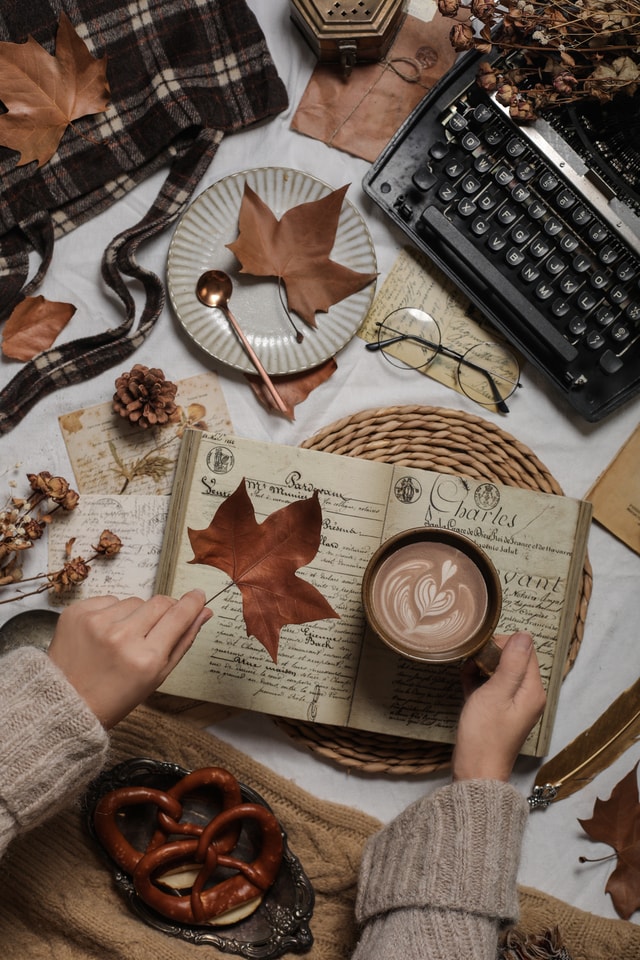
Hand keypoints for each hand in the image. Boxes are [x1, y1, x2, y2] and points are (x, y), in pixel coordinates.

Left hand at [48, 590, 211, 728]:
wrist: (67, 702)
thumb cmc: (116, 695)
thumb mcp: (157, 676)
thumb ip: (184, 641)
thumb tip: (204, 611)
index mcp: (146, 658)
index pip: (179, 615)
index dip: (192, 602)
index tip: (198, 595)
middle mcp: (122, 636)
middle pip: (159, 602)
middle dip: (163, 611)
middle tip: (153, 630)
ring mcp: (96, 622)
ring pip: (134, 601)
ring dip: (134, 615)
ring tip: (121, 639)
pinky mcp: (77, 612)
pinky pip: (109, 600)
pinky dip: (111, 613)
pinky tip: (103, 634)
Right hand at [452, 631, 546, 781]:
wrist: (474, 772)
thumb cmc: (484, 733)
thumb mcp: (496, 693)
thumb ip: (511, 663)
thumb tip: (524, 635)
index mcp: (533, 691)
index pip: (525, 652)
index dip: (503, 644)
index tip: (481, 649)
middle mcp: (528, 696)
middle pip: (513, 661)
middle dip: (491, 655)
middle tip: (470, 660)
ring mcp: (513, 704)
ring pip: (500, 672)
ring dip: (482, 667)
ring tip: (466, 670)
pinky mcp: (499, 711)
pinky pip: (491, 686)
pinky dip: (478, 680)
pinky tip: (465, 679)